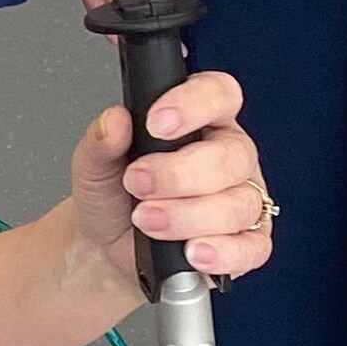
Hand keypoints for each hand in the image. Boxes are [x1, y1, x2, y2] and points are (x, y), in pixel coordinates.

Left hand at [70, 70, 272, 282]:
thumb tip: (115, 121)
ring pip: (238, 204)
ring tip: (147, 221)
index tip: (156, 124)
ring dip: (188, 216)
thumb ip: (101, 138)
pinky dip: (221, 252)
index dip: (192, 105)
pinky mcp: (248, 242)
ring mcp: (244, 198)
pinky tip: (192, 252)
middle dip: (179, 174)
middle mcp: (229, 154)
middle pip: (230, 156)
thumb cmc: (112, 194)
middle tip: (138, 183)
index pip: (218, 93)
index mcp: (202, 118)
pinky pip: (251, 247)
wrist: (109, 245)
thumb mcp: (94, 162)